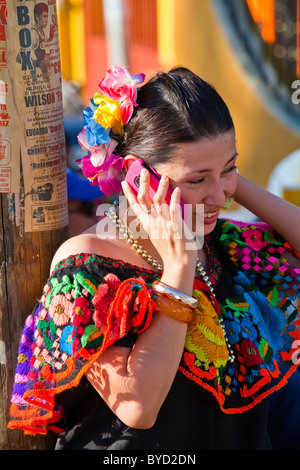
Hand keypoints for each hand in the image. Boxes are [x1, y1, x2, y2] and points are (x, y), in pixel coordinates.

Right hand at [121, 169, 196, 289]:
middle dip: (143, 183)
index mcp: (147, 225)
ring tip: (164, 176)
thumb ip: (156, 220)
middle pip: (144, 199)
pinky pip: (174, 210)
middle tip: (143, 170)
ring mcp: (164, 225)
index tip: (124, 181)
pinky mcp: (176, 227)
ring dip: (161, 187)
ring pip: (159, 201)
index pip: (135, 206)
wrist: (178, 264)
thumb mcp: (158, 234)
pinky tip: (177, 190)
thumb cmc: (170, 249)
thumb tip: (158, 205)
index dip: (129, 193)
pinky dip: (175, 199)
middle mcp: (153, 224)